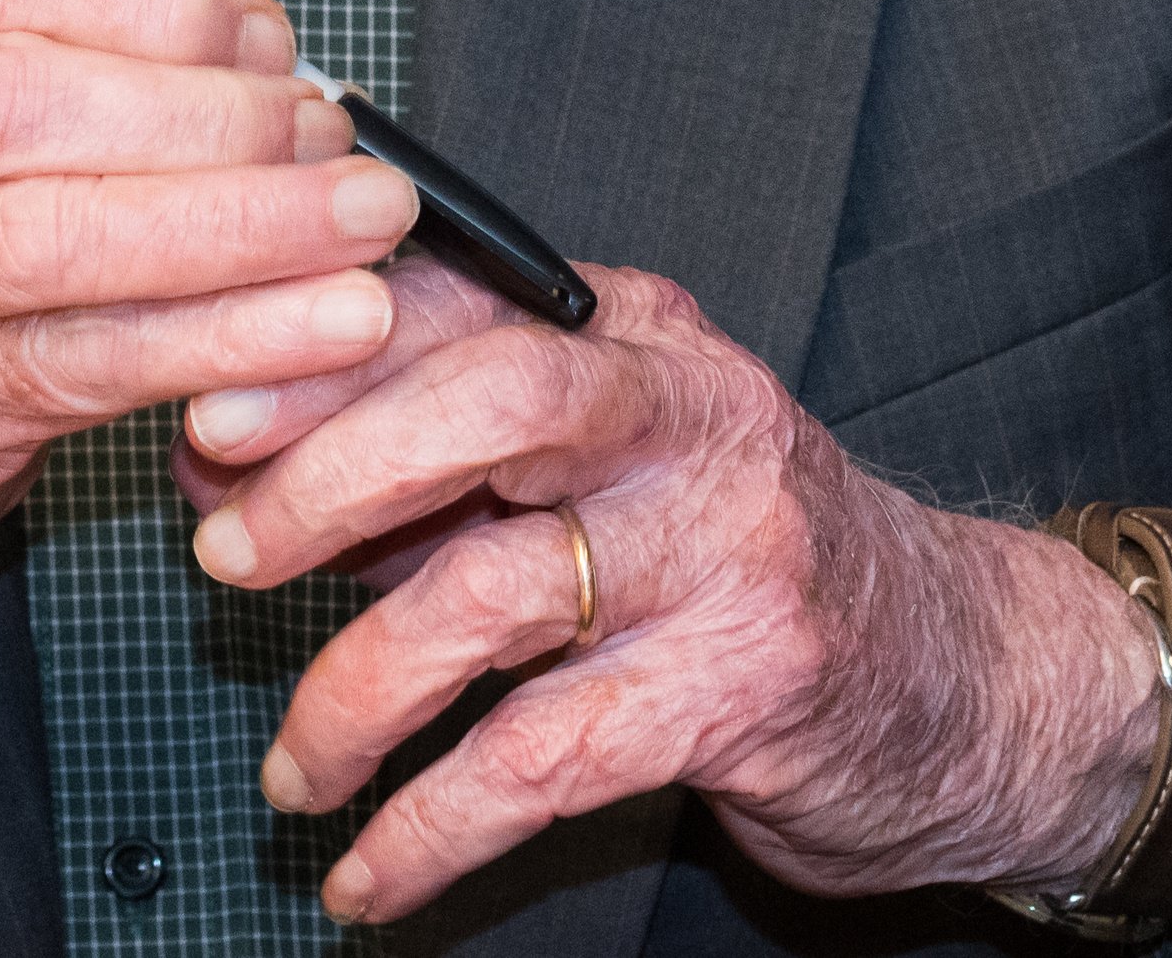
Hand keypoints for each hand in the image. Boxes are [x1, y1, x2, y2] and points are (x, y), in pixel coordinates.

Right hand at [0, 0, 423, 845]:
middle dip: (203, 112)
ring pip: (53, 239)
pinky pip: (89, 364)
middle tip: (327, 134)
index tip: (260, 32)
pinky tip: (323, 327)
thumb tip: (265, 46)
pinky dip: (225, 339)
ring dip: (239, 229)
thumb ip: (54, 44)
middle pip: (14, 99)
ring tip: (363, 224)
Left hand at [174, 262, 1171, 949]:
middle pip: (492, 398)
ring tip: (295, 766)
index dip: (313, 349)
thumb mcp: (600, 463)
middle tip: (227, 554)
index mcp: (634, 335)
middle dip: (334, 470)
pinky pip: (546, 760)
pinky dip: (434, 829)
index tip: (197, 409)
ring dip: (358, 691)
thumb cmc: (738, 561)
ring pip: (498, 593)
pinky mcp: (746, 688)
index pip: (456, 296)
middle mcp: (689, 414)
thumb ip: (429, 444)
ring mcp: (727, 550)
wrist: (974, 678)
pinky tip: (371, 875)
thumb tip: (217, 451)